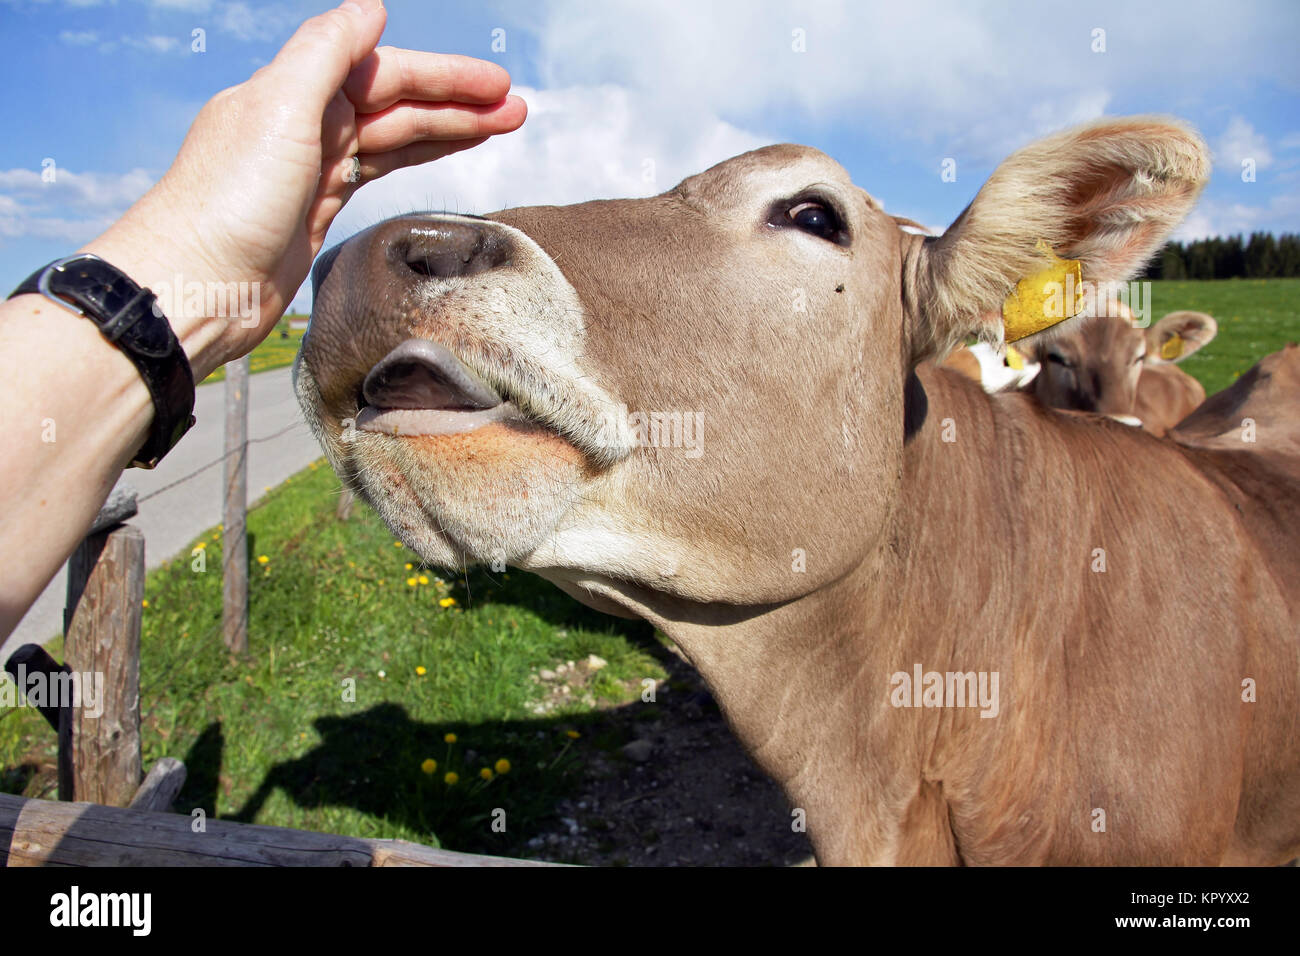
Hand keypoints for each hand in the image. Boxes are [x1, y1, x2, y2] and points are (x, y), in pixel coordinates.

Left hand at [82, 0, 525, 379]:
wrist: (196, 285)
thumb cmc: (228, 201)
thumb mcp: (278, 107)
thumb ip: (325, 52)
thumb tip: (371, 7)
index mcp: (294, 90)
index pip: (385, 71)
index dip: (444, 77)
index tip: (496, 86)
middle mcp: (304, 122)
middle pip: (396, 103)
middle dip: (458, 103)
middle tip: (515, 110)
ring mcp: (311, 167)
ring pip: (394, 137)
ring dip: (446, 130)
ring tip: (499, 129)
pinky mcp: (316, 210)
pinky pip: (378, 171)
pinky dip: (414, 158)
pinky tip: (439, 152)